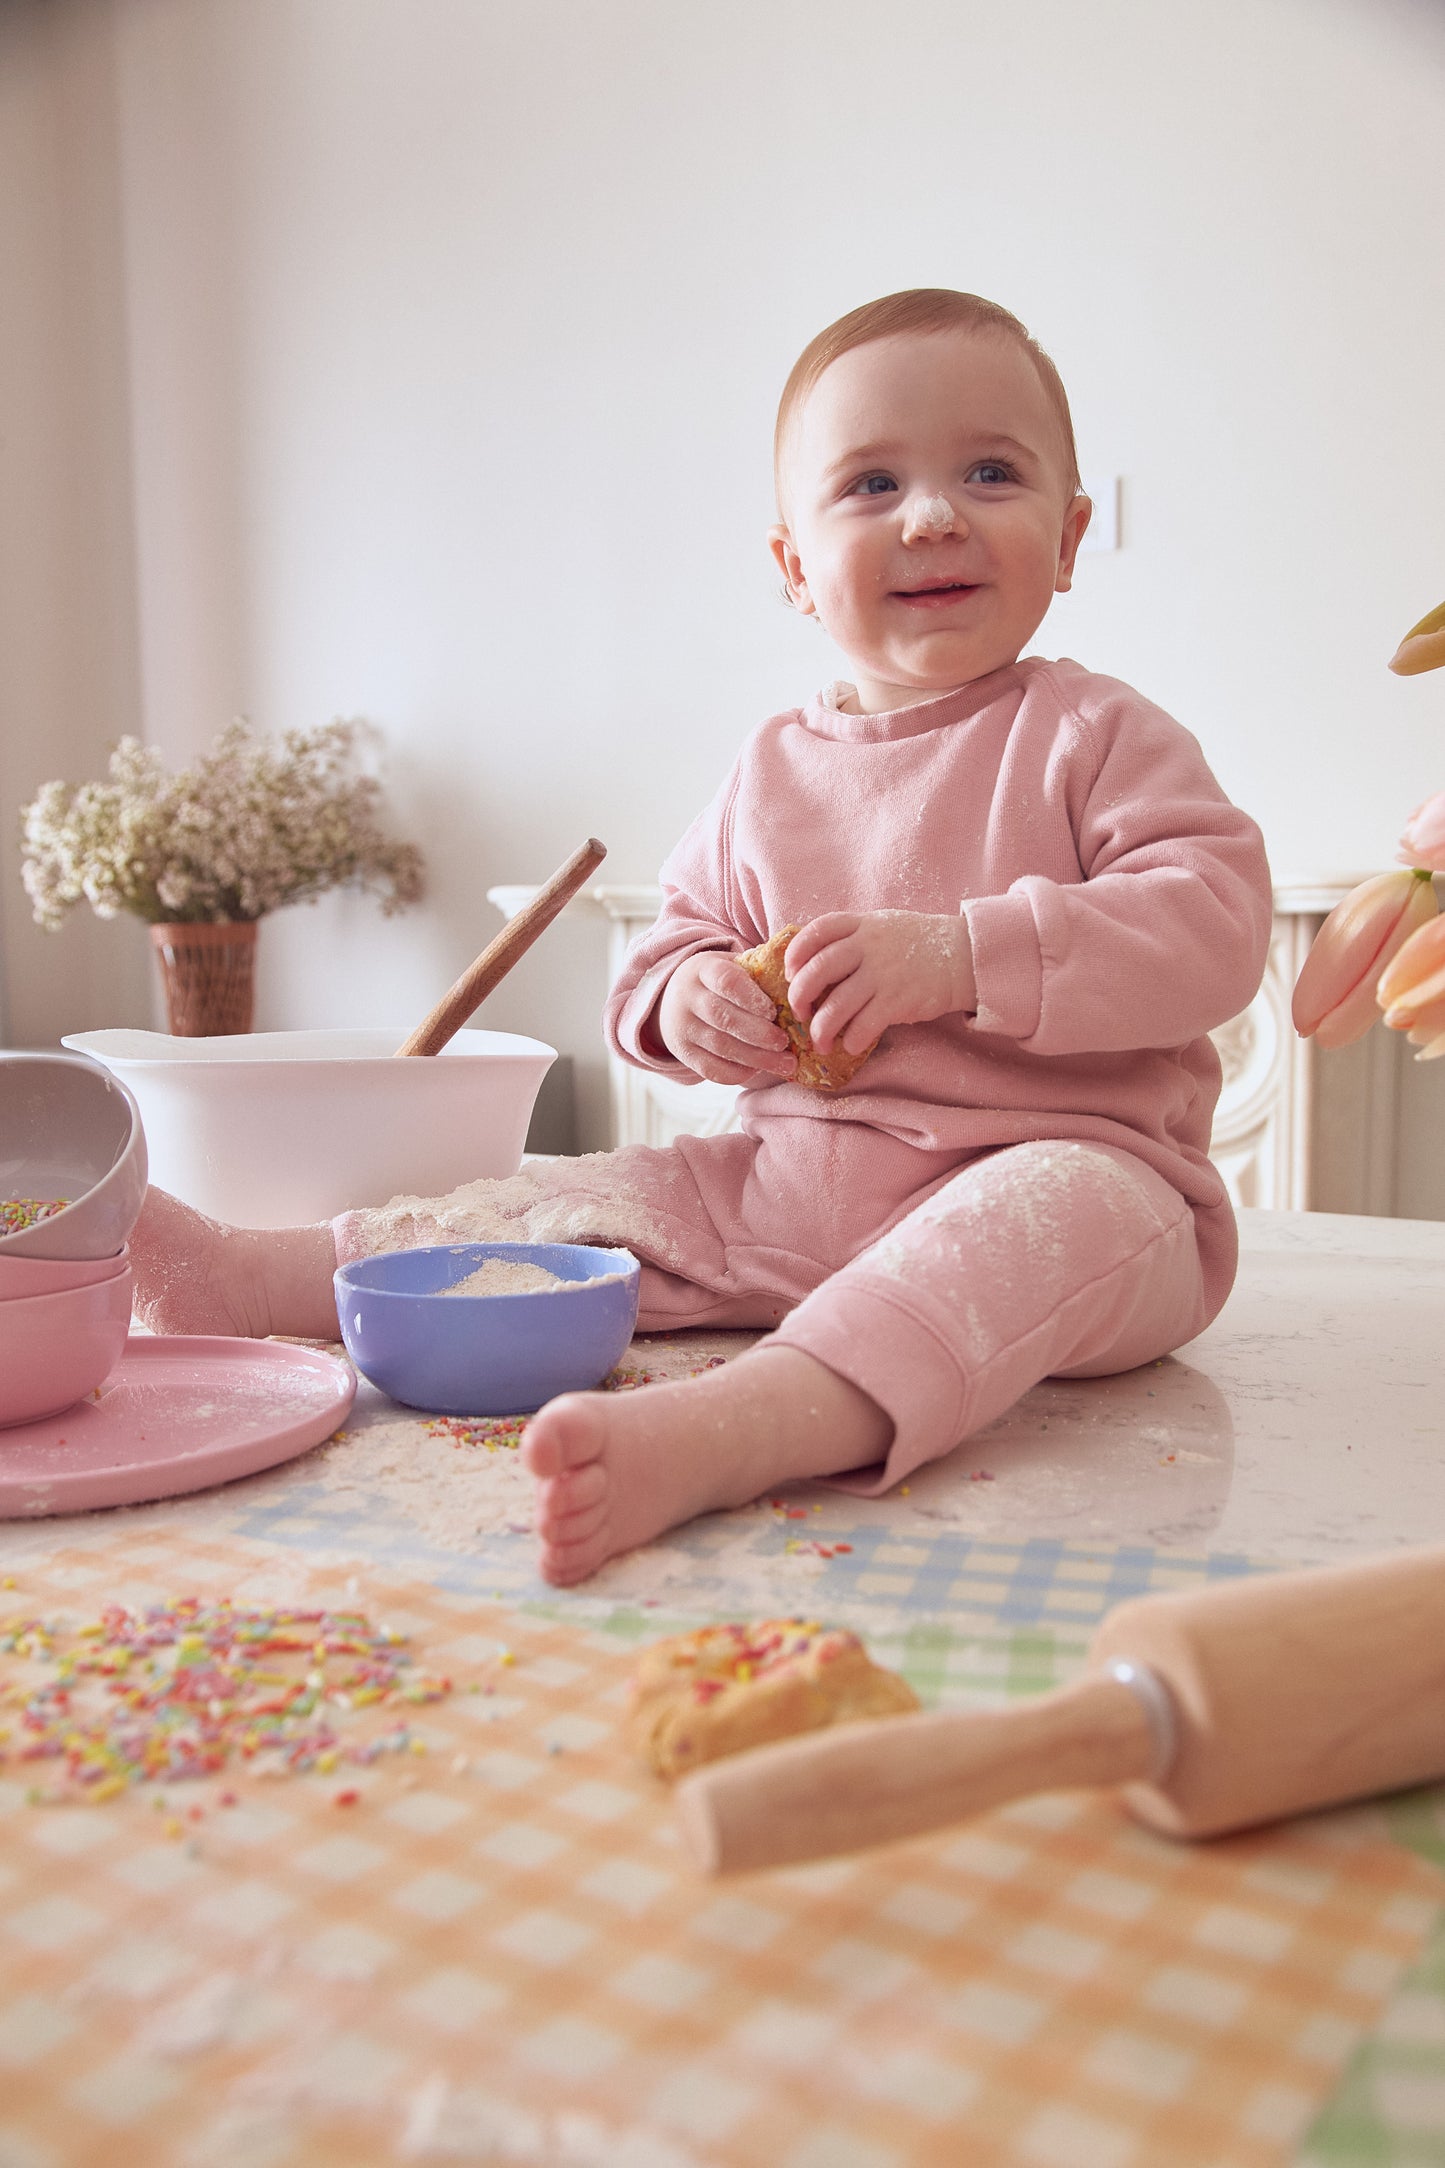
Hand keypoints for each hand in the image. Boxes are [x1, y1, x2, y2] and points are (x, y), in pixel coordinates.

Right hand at [656, 949, 796, 1085]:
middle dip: (759, 1033)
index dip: (752, 998)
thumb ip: (758, 971)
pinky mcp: (683, 1053)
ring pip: (720, 1046)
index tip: (774, 1012)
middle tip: (785, 1043)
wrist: (674, 998)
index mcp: (704, 969)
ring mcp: (682, 1027)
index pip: (727, 981)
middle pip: (724, 1017)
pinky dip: (737, 1073)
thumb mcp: (731, 966)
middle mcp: (688, 998)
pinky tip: (758, 1070)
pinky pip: (710, 1069)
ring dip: (756, 1058)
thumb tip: (800, 982)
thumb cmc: (719, 982)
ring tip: (785, 1064)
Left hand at [785, 911, 976, 1055]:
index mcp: (862, 925)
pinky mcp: (899, 1000)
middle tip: (798, 1012)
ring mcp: (884, 973)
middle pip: (818, 969)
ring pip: (837, 1004)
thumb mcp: (883, 926)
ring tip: (820, 1042)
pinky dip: (852, 1039)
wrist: (964, 957)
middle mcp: (869, 946)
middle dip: (799, 995)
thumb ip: (852, 937)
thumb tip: (812, 962)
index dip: (796, 952)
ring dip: (821, 1029)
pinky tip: (850, 1046)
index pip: (818, 931)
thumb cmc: (917, 945)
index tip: (788, 972)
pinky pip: (864, 1024)